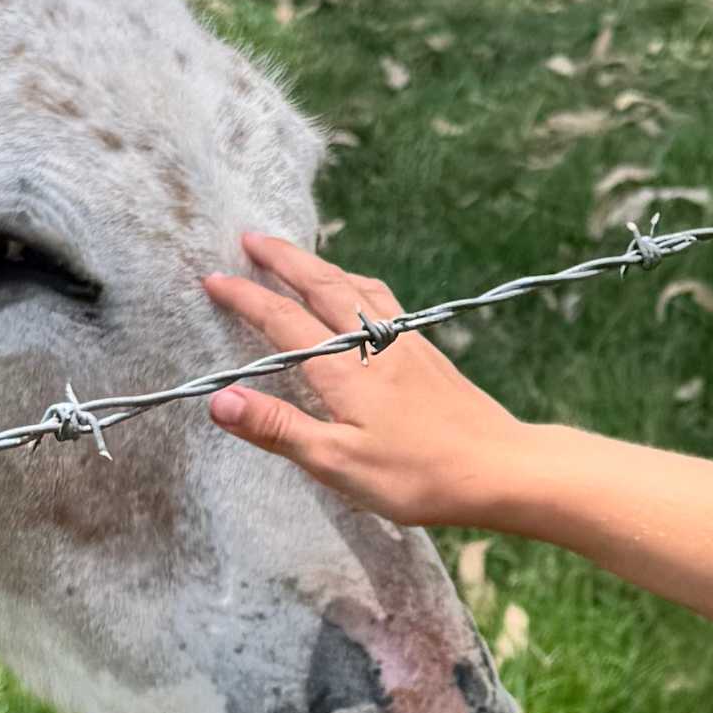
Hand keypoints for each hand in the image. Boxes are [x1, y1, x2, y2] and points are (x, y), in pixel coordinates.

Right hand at [202, 231, 529, 532]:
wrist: (499, 467)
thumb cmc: (417, 474)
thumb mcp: (338, 463)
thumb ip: (278, 428)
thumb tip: (220, 399)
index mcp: (343, 369)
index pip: (281, 320)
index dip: (244, 297)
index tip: (212, 279)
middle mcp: (372, 342)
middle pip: (320, 284)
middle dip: (282, 259)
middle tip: (249, 238)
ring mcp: (404, 341)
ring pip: (354, 284)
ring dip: (319, 264)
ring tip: (295, 255)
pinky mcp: (426, 349)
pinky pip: (381, 297)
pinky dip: (355, 280)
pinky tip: (359, 290)